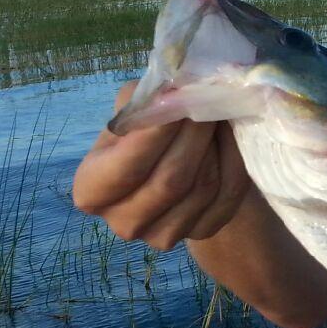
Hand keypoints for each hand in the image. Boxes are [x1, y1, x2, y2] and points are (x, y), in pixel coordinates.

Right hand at [71, 79, 254, 249]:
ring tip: (216, 113)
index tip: (177, 100)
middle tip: (206, 100)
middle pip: (170, 180)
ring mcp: (163, 234)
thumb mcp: (133, 109)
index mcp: (92, 190)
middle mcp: (123, 221)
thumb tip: (169, 93)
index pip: (125, 169)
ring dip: (215, 144)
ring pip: (203, 186)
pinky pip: (228, 193)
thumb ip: (144, 101)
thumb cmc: (147, 130)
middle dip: (193, 134)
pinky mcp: (202, 231)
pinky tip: (230, 136)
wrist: (181, 160)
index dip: (155, 134)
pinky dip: (234, 159)